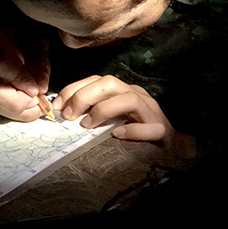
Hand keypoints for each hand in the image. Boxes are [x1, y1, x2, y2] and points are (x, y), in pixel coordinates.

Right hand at [0, 31, 50, 121]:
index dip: (19, 80)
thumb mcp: (36, 39)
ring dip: (15, 110)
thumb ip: (40, 63)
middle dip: (17, 103)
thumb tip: (41, 88)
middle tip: (39, 105)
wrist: (1, 26)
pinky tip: (25, 104)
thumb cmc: (21, 28)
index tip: (37, 90)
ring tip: (36, 106)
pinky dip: (10, 108)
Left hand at [53, 75, 195, 157]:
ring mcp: (151, 111)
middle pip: (110, 83)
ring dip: (104, 110)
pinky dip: (133, 130)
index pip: (96, 80)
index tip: (56, 106)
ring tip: (87, 125)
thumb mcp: (111, 118)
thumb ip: (91, 112)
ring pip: (129, 98)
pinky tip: (117, 135)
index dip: (74, 89)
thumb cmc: (133, 132)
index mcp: (122, 91)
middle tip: (68, 115)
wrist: (171, 148)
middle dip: (84, 96)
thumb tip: (63, 113)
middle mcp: (136, 95)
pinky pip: (151, 127)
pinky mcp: (162, 130)